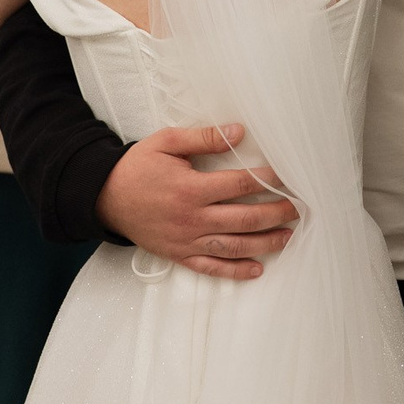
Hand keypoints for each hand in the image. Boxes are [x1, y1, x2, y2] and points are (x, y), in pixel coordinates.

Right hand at [95, 124, 297, 281]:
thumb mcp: (166, 142)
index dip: (266, 180)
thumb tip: (238, 132)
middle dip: (275, 213)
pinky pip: (211, 268)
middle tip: (298, 207)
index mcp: (190, 189)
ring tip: (288, 236)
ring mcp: (186, 241)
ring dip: (264, 243)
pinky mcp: (179, 255)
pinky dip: (235, 271)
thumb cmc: (137, 167)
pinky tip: (257, 269)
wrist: (105, 198)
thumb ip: (204, 138)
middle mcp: (192, 219)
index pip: (238, 185)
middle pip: (243, 218)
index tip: (286, 176)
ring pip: (233, 246)